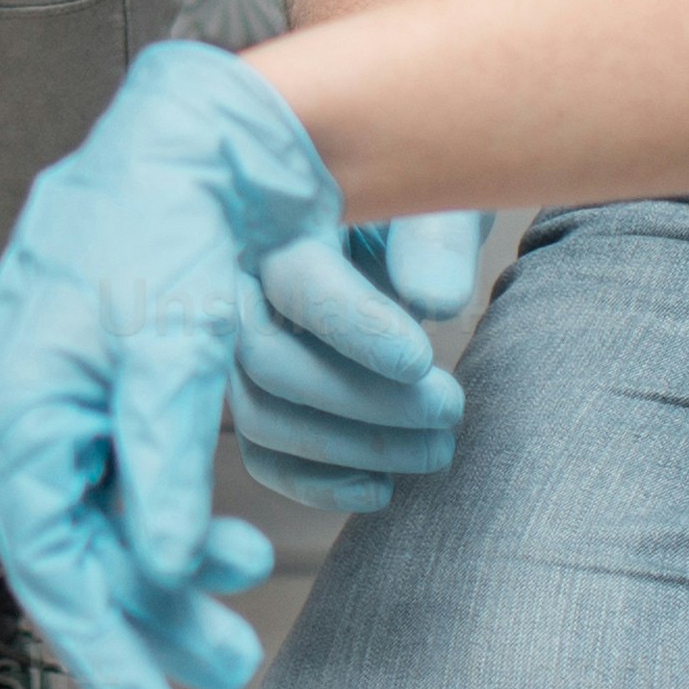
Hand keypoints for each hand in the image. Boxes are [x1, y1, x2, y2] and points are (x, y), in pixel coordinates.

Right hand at [0, 41, 341, 688]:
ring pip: (104, 532)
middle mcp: (21, 420)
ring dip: (172, 581)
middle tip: (231, 668)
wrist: (181, 139)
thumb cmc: (163, 225)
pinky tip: (232, 541)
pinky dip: (178, 526)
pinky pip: (125, 494)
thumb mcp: (173, 341)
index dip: (104, 648)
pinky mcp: (98, 399)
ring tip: (247, 609)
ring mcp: (57, 411)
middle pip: (76, 560)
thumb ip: (163, 456)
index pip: (50, 562)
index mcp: (15, 409)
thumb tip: (162, 567)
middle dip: (150, 623)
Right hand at [226, 207, 486, 518]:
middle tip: (450, 409)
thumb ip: (437, 240)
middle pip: (265, 359)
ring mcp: (238, 345)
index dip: (354, 327)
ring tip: (437, 449)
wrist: (398, 223)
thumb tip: (436, 301)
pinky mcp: (256, 394)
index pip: (295, 280)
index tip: (422, 360)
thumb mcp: (440, 200)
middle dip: (362, 399)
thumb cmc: (422, 204)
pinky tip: (382, 488)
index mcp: (278, 218)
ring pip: (259, 415)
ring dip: (352, 448)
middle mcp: (239, 283)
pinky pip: (261, 454)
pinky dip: (317, 484)